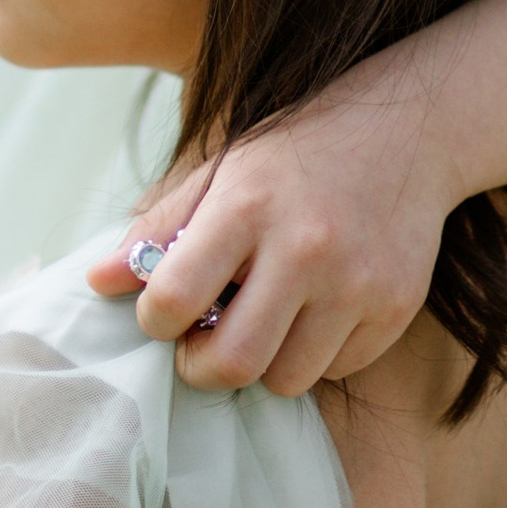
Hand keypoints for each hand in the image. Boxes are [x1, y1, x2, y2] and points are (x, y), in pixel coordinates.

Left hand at [82, 54, 458, 396]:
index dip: (155, 321)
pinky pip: (335, 369)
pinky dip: (314, 353)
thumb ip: (159, 228)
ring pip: (286, 379)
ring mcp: (357, 281)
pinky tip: (314, 309)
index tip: (164, 313)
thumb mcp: (223, 170)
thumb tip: (97, 283)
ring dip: (262, 362)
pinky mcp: (396, 306)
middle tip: (202, 343)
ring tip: (263, 319)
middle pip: (232, 362)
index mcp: (246, 205)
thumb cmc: (298, 152)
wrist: (410, 127)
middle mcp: (305, 247)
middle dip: (201, 367)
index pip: (174, 299)